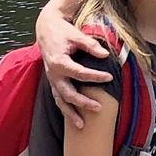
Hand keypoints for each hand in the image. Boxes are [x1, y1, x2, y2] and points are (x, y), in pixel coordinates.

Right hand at [35, 8, 113, 128]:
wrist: (46, 29)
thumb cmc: (62, 32)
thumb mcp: (76, 35)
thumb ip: (90, 45)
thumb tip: (105, 55)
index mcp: (59, 62)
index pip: (80, 73)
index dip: (95, 76)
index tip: (110, 77)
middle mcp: (53, 74)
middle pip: (68, 93)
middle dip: (83, 103)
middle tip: (99, 108)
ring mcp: (52, 79)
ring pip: (60, 101)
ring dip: (70, 113)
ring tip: (82, 126)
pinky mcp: (52, 81)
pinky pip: (58, 98)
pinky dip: (64, 108)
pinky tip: (73, 117)